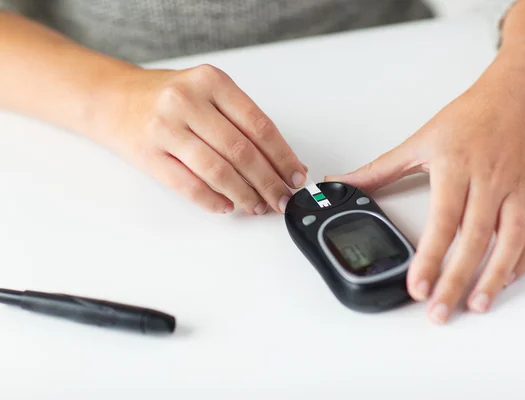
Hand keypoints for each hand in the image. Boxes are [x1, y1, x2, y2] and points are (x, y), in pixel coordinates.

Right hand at [97, 64, 305, 213]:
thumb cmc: (167, 98)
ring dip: (244, 195)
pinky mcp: (148, 155)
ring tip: (258, 206)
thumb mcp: (207, 92)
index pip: (259, 124)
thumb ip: (240, 121)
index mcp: (211, 81)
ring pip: (217, 170)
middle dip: (268, 181)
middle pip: (241, 151)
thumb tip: (279, 162)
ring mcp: (165, 127)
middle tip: (282, 199)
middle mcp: (187, 101)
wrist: (112, 99)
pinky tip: (227, 206)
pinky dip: (213, 200)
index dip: (282, 156)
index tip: (295, 175)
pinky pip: (188, 185)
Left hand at [326, 74, 524, 322]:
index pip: (442, 221)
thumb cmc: (469, 116)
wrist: (518, 95)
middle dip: (456, 280)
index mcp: (455, 167)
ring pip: (511, 241)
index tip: (417, 285)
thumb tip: (340, 182)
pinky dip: (524, 259)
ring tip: (476, 304)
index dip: (429, 257)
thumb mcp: (420, 140)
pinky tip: (507, 278)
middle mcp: (488, 181)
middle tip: (439, 311)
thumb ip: (379, 169)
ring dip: (494, 277)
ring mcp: (516, 189)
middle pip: (474, 239)